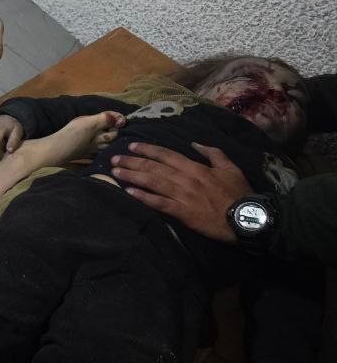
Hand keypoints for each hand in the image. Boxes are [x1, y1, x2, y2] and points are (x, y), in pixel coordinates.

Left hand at [109, 142, 250, 243]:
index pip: (166, 155)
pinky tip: (129, 192)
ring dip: (132, 176)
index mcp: (195, 167)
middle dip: (132, 161)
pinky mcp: (182, 212)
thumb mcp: (230, 167)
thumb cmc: (238, 193)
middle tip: (114, 159)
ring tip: (115, 172)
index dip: (148, 149)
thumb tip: (195, 143)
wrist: (246, 218)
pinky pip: (159, 203)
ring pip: (152, 183)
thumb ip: (212, 153)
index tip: (132, 146)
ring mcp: (182, 196)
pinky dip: (143, 197)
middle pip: (154, 167)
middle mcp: (185, 179)